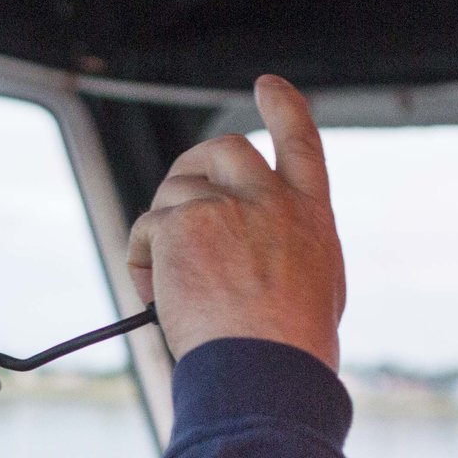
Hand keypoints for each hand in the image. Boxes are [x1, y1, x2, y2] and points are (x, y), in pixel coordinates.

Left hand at [127, 75, 345, 366]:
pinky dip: (141, 258)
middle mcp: (270, 201)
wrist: (266, 371)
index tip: (268, 86)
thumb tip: (256, 249)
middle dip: (193, 167)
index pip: (302, 143)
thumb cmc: (290, 351)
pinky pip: (147, 227)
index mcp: (310, 217)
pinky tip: (154, 292)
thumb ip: (289, 251)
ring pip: (175, 192)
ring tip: (167, 283)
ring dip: (162, 230)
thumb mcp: (317, 290)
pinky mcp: (182, 224)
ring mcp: (225, 207)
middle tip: (177, 205)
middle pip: (223, 150)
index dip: (284, 108)